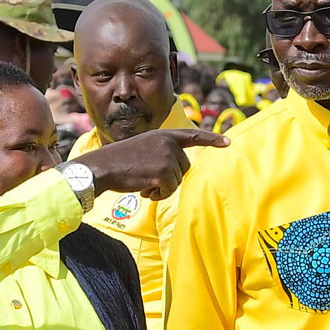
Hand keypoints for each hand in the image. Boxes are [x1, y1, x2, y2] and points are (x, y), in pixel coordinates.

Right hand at [74, 127, 229, 199]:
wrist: (102, 167)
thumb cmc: (120, 162)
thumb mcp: (144, 149)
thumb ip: (163, 154)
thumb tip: (180, 169)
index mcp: (163, 135)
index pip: (193, 136)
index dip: (212, 139)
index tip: (228, 142)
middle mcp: (168, 143)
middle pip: (185, 167)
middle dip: (170, 177)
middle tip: (148, 176)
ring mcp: (166, 157)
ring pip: (177, 180)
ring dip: (162, 187)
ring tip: (143, 180)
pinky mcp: (163, 172)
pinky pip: (170, 190)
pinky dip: (158, 194)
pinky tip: (144, 188)